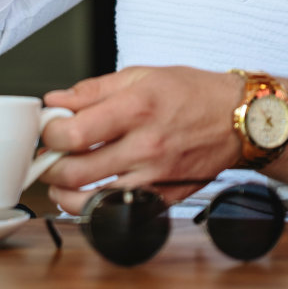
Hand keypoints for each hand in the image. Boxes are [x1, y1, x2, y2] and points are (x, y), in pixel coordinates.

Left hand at [37, 66, 244, 214]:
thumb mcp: (141, 76)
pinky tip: (89, 193)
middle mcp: (145, 146)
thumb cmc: (192, 93)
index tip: (48, 130)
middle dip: (50, 168)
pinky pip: (121, 212)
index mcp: (136, 109)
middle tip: (48, 158)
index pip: (75, 133)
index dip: (50, 134)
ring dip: (65, 194)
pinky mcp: (165, 197)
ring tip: (60, 182)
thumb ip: (93, 90)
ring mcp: (156, 177)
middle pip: (77, 172)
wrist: (239, 119)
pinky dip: (97, 208)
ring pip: (94, 202)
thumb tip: (56, 101)